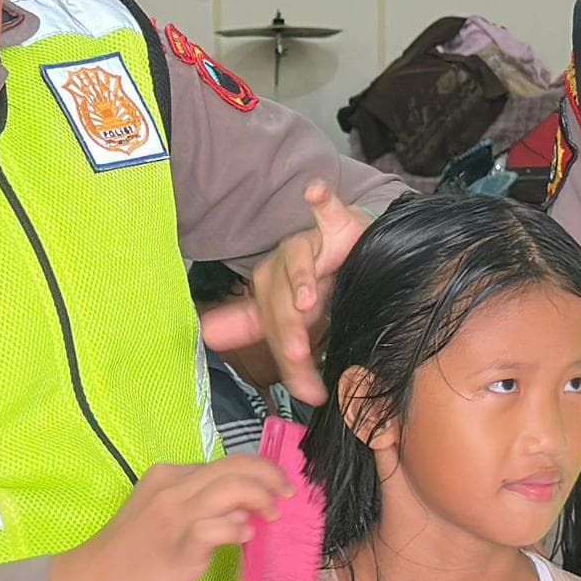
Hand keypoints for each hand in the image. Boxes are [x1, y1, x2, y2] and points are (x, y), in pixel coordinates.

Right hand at [48, 456, 285, 580]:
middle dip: (272, 476)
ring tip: (274, 516)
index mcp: (167, 475)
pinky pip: (220, 528)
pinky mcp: (178, 548)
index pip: (226, 462)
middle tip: (288, 496)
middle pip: (236, 467)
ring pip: (234, 488)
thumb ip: (198, 508)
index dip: (259, 471)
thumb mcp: (158, 517)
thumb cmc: (123, 557)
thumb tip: (243, 511)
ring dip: (264, 499)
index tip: (276, 488)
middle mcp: (172, 487)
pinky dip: (239, 529)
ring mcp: (175, 516)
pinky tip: (245, 538)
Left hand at [198, 181, 371, 403]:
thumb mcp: (303, 325)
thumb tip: (290, 387)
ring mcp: (308, 246)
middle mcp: (281, 270)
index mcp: (269, 295)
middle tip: (297, 354)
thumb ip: (286, 350)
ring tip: (308, 304)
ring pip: (296, 262)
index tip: (220, 343)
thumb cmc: (324, 291)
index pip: (260, 324)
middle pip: (278, 301)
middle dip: (288, 328)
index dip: (248, 337)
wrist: (359, 254)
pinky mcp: (336, 225)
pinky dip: (321, 200)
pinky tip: (314, 193)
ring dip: (302, 282)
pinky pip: (327, 210)